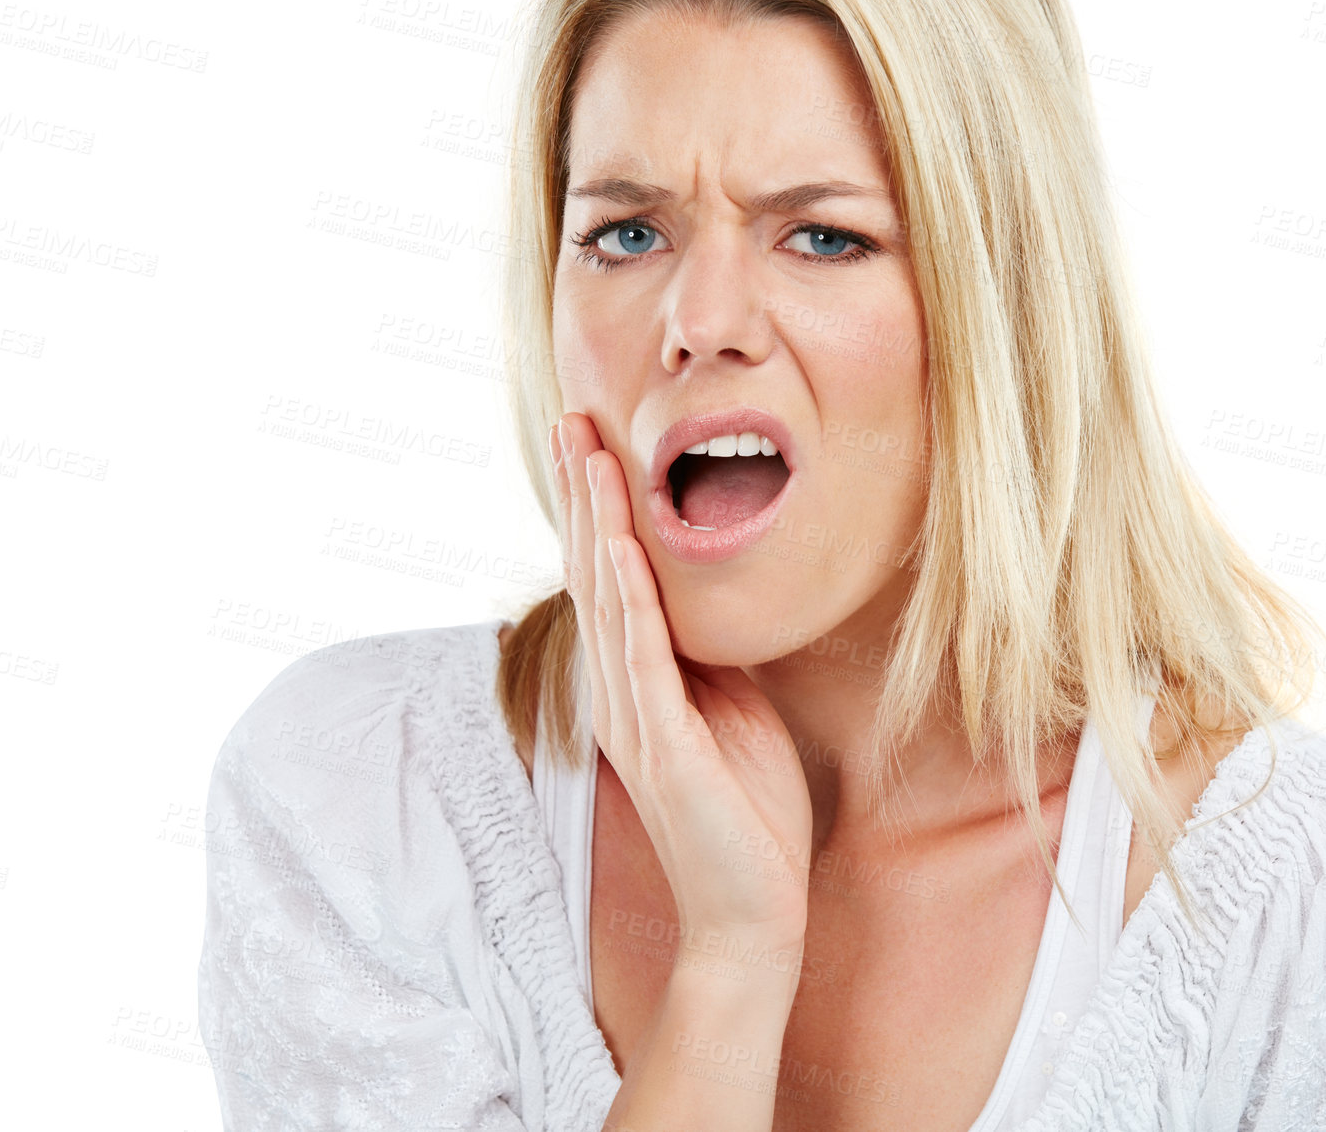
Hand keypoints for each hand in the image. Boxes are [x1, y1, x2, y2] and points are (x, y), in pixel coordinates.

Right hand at [553, 412, 812, 944]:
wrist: (753, 907)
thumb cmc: (747, 809)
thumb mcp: (732, 706)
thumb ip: (707, 653)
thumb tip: (706, 594)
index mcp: (636, 682)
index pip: (609, 579)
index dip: (597, 510)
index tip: (592, 439)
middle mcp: (620, 693)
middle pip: (593, 574)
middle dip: (583, 495)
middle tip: (572, 418)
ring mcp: (634, 720)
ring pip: (609, 602)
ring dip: (597, 526)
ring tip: (587, 455)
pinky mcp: (662, 749)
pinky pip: (643, 660)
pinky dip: (633, 600)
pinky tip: (623, 551)